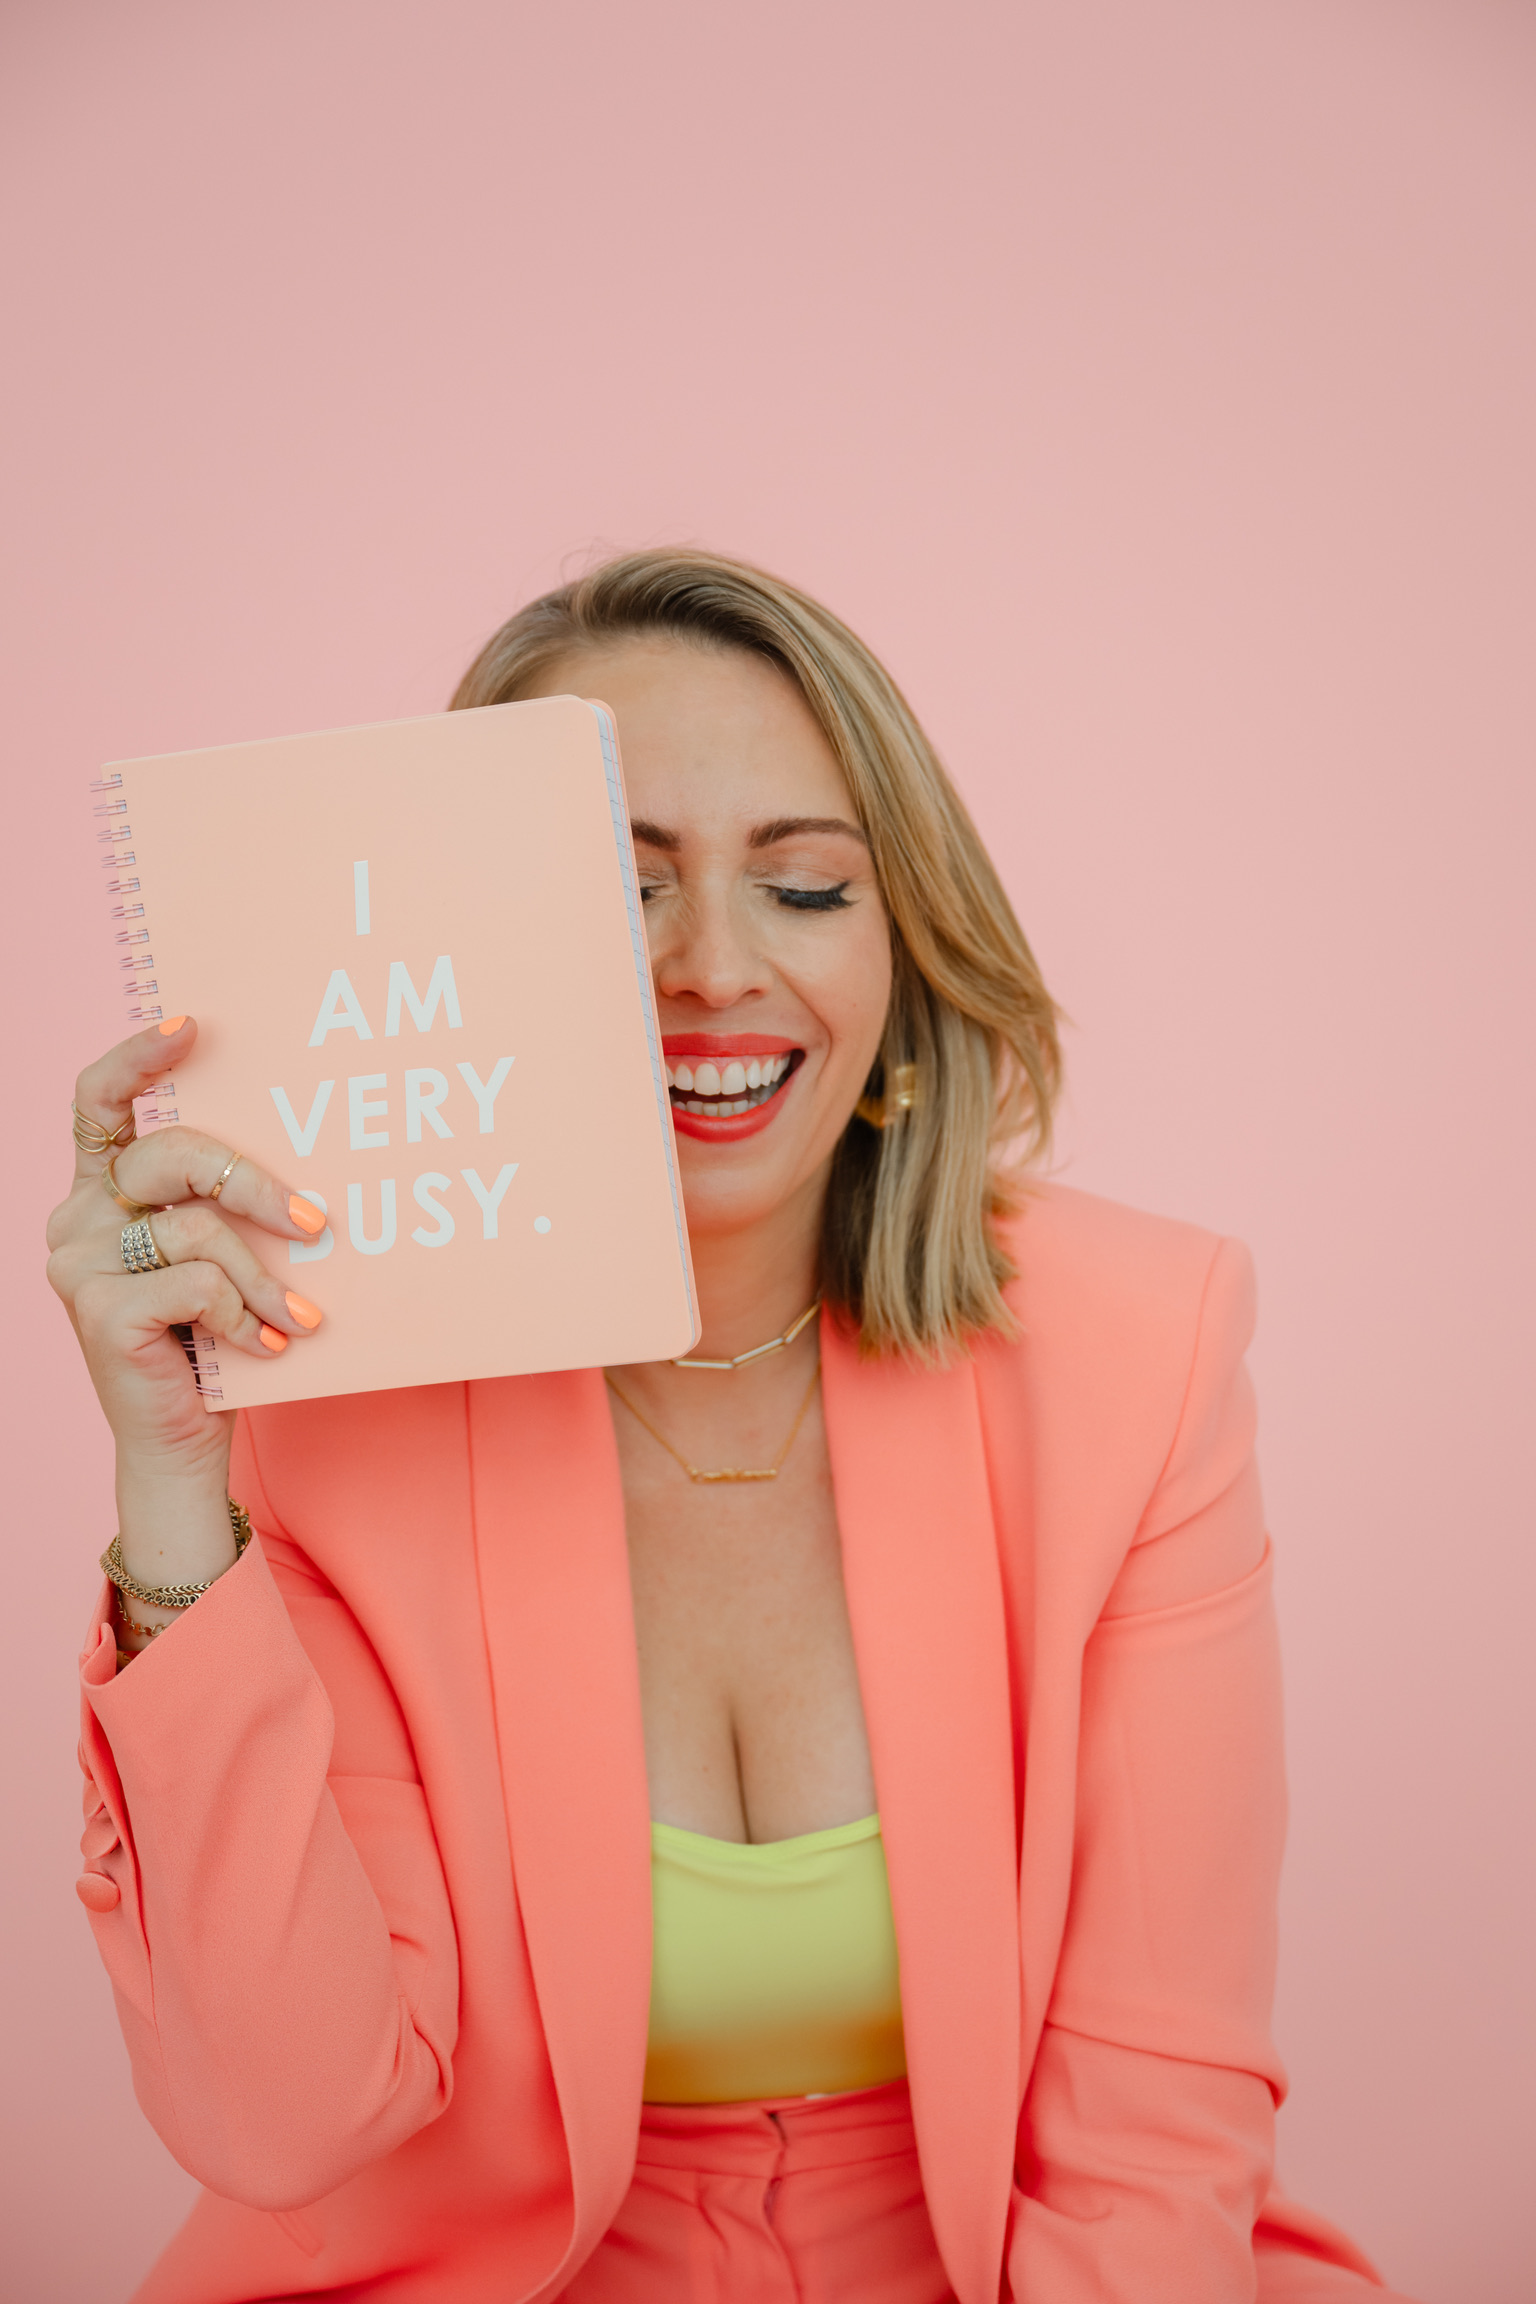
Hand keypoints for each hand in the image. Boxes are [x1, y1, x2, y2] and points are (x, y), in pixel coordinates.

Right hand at [46, 1017, 324, 1520]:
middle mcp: (75, 1218)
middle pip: (172, 1154)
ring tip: (297, 1315)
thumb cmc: (210, 1339)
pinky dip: (242, 1314)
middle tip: (313, 1221)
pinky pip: (197, 1282)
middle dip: (254, 1183)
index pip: (99, 1102)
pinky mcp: (99, 1312)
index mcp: (99, 1191)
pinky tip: (262, 1344)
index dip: (136, 1057)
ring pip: (198, 1229)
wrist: (180, 1442)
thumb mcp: (216, 1258)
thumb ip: (217, 1205)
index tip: (189, 1026)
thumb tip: (294, 1154)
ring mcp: (79, 1264)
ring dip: (264, 1276)